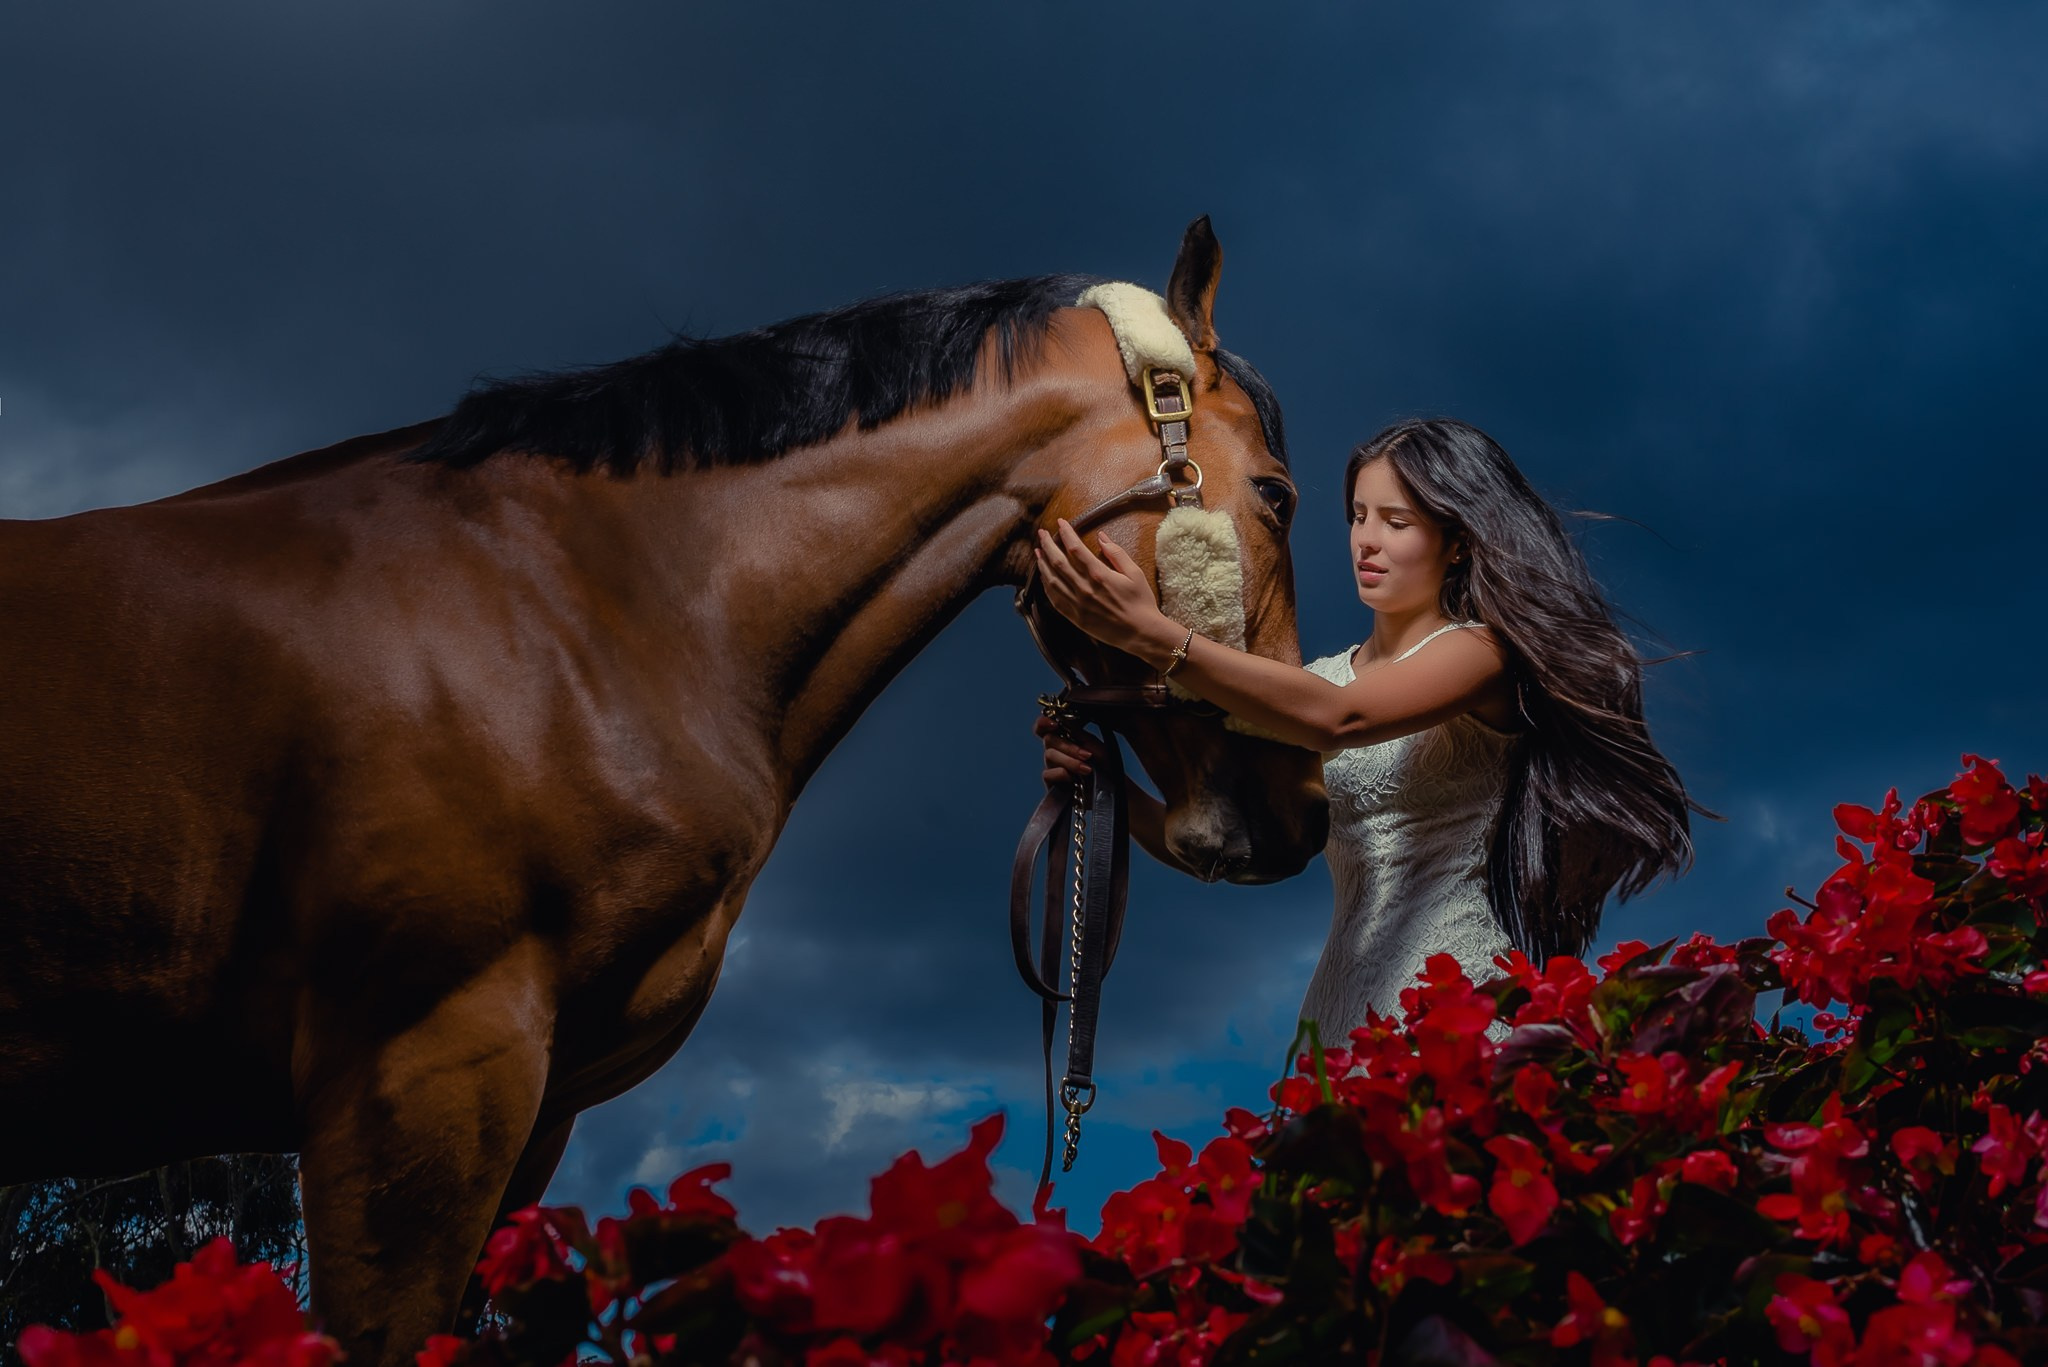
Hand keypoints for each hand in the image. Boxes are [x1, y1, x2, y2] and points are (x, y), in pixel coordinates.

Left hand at [1033, 518, 1176, 663]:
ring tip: (1038, 552)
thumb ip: (1116, 553)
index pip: (1075, 549)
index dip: (1066, 533)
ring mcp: (1077, 604)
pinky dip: (1046, 586)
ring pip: (1052, 580)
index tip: (1060, 523)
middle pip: (1058, 562)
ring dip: (1042, 564)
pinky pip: (1054, 599)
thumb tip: (1101, 537)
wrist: (1140, 633)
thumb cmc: (1141, 602)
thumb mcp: (1134, 573)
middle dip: (1047, 545)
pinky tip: (1044, 577)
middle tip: (1041, 533)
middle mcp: (1085, 588)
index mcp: (1099, 575)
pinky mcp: (1075, 617)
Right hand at [1035, 713, 1103, 786]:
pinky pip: (1047, 774)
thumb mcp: (1094, 745)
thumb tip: (1062, 721)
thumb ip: (1077, 733)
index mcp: (1064, 738)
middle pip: (1048, 740)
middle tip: (1087, 756)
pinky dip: (1061, 774)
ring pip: (1049, 756)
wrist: (1112, 789)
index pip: (1044, 727)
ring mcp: (1053, 767)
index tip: (1054, 724)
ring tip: (1087, 770)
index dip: (1043, 723)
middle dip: (1068, 747)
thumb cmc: (1104, 765)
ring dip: (1070, 762)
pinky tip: (1073, 778)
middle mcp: (1056, 751)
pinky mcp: (1052, 784)